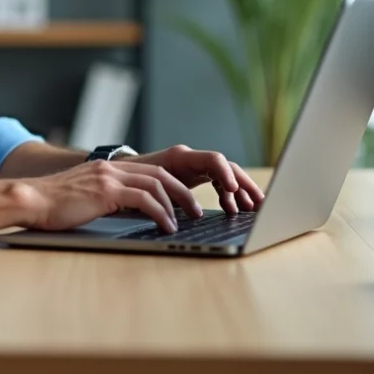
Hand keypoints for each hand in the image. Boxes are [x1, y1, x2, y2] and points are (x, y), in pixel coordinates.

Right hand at [15, 159, 200, 233]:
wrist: (30, 199)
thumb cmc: (52, 206)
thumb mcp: (84, 197)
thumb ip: (105, 198)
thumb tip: (126, 211)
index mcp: (107, 169)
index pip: (150, 171)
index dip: (172, 186)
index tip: (184, 203)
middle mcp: (111, 168)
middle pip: (160, 175)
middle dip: (182, 193)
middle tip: (196, 211)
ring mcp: (108, 178)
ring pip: (156, 185)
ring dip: (175, 204)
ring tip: (184, 221)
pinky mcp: (105, 191)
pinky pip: (143, 200)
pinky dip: (160, 213)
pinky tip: (166, 227)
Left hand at [122, 145, 264, 214]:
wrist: (115, 174)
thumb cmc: (127, 180)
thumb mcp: (143, 188)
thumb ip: (162, 196)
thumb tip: (178, 215)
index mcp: (179, 157)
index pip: (213, 159)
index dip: (226, 174)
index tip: (235, 190)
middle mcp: (189, 158)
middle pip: (226, 166)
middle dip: (244, 184)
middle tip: (258, 203)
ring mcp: (192, 166)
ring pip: (224, 174)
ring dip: (239, 190)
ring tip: (250, 209)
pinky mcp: (192, 175)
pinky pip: (217, 181)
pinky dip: (227, 193)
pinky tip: (233, 209)